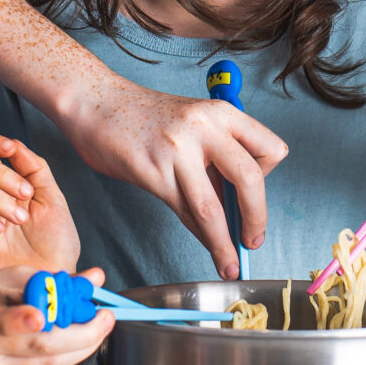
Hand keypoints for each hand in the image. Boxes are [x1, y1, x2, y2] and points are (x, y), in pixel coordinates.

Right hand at [0, 134, 79, 269]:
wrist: (54, 281)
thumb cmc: (54, 244)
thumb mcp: (51, 199)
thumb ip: (34, 168)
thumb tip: (15, 144)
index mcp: (1, 186)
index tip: (9, 148)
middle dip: (1, 175)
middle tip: (25, 195)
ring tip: (19, 219)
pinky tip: (0, 231)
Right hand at [0, 265, 113, 364]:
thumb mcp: (4, 279)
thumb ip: (48, 279)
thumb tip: (95, 278)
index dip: (22, 320)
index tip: (45, 314)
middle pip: (38, 347)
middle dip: (80, 334)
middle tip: (104, 317)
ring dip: (82, 346)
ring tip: (99, 325)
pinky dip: (68, 355)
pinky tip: (77, 339)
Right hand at [56, 74, 286, 276]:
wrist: (95, 102)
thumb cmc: (143, 115)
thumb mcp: (192, 123)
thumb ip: (215, 157)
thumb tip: (236, 207)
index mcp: (221, 113)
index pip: (270, 149)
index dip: (268, 177)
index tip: (255, 195)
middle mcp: (205, 127)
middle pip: (250, 180)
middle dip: (257, 218)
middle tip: (253, 240)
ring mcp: (179, 150)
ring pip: (214, 207)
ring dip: (224, 243)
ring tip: (230, 262)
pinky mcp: (153, 171)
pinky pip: (184, 212)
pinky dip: (199, 235)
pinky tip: (205, 245)